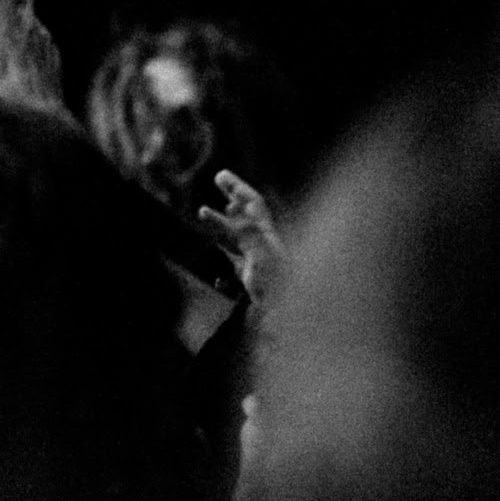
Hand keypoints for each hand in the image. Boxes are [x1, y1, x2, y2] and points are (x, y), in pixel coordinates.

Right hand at [199, 167, 285, 303]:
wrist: (291, 324)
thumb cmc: (280, 294)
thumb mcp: (264, 261)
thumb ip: (251, 235)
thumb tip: (238, 209)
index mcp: (270, 238)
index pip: (254, 205)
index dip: (237, 189)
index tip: (220, 176)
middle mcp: (266, 246)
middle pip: (249, 214)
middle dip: (234, 195)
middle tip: (219, 178)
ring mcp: (259, 263)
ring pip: (240, 234)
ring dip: (225, 220)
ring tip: (209, 210)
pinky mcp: (254, 280)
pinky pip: (236, 257)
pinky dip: (225, 246)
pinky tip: (218, 247)